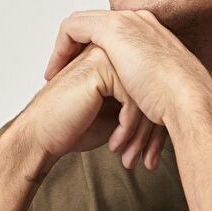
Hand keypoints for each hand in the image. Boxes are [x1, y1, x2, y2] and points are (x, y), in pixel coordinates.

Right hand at [17, 41, 167, 168]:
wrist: (42, 136)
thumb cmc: (74, 127)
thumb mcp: (115, 113)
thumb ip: (137, 102)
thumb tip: (169, 114)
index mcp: (118, 59)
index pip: (152, 89)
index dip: (154, 124)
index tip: (150, 150)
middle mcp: (114, 52)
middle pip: (152, 92)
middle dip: (150, 132)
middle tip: (145, 157)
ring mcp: (107, 56)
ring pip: (146, 97)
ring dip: (140, 134)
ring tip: (132, 156)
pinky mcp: (102, 68)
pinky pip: (133, 101)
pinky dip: (128, 128)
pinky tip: (116, 145)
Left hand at [43, 9, 211, 128]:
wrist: (189, 100)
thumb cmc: (179, 105)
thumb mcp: (160, 90)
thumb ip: (147, 86)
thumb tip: (141, 103)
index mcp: (152, 34)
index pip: (115, 33)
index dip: (94, 51)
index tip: (82, 74)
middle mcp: (140, 22)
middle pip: (96, 25)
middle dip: (74, 48)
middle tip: (59, 70)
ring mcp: (127, 22)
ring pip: (81, 25)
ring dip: (65, 50)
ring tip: (53, 74)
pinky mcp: (114, 28)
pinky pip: (72, 29)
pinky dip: (60, 48)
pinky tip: (54, 70)